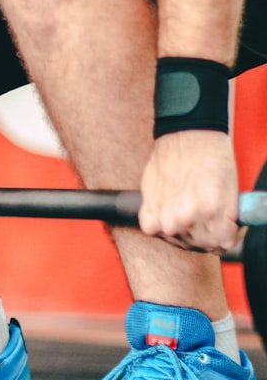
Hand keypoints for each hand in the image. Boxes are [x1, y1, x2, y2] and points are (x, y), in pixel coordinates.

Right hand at [138, 130, 239, 253]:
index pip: (222, 244)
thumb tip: (222, 240)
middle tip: (206, 219)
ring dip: (182, 231)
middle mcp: (186, 215)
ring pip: (176, 239)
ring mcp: (165, 212)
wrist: (187, 135)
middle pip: (199, 245)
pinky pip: (151, 229)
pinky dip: (158, 223)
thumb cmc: (212, 157)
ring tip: (186, 212)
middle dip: (206, 235)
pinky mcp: (147, 205)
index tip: (223, 230)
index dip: (225, 237)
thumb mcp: (231, 190)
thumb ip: (227, 220)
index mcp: (212, 210)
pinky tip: (167, 211)